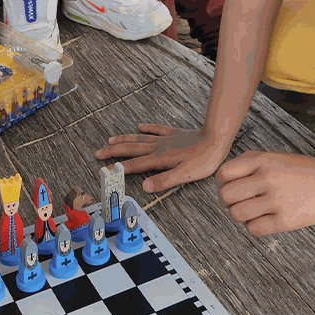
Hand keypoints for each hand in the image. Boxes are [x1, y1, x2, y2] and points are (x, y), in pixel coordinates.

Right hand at [95, 124, 228, 192]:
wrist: (215, 139)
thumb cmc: (203, 160)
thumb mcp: (184, 175)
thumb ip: (164, 181)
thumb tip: (144, 187)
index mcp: (159, 159)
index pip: (134, 165)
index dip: (118, 168)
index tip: (104, 169)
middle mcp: (159, 147)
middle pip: (131, 149)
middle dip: (114, 151)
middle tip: (98, 152)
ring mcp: (166, 139)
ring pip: (140, 139)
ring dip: (124, 140)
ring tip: (111, 139)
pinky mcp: (174, 134)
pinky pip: (156, 130)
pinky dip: (147, 128)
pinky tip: (140, 127)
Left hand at [216, 151, 314, 235]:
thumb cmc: (303, 170)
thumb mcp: (275, 156)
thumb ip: (249, 161)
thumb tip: (225, 176)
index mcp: (262, 161)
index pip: (224, 173)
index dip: (222, 182)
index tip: (229, 186)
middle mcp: (267, 179)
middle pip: (226, 195)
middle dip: (228, 201)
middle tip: (238, 201)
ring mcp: (276, 200)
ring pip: (237, 214)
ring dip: (239, 215)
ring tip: (250, 211)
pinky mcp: (285, 221)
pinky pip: (254, 229)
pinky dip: (253, 226)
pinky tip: (262, 220)